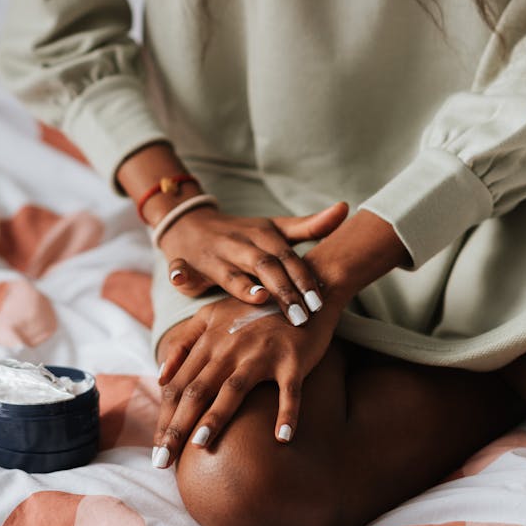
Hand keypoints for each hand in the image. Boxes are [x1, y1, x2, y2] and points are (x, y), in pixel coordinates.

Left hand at [152, 295, 339, 468]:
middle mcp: (230, 346)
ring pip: (234, 387)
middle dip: (177, 427)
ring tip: (200, 446)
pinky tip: (282, 438)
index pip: (179, 385)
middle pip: (197, 390)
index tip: (156, 448)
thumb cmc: (254, 310)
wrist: (300, 291)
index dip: (165, 417)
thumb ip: (185, 342)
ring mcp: (261, 352)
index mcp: (210, 340)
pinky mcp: (292, 358)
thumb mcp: (213, 316)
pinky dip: (287, 413)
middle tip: (163, 462)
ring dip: (217, 417)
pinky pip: (289, 390)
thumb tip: (160, 377)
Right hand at [159, 201, 348, 325]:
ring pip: (228, 271)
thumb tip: (345, 208)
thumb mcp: (275, 228)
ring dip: (243, 287)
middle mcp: (238, 243)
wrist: (190, 224)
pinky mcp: (186, 265)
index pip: (287, 256)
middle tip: (301, 317)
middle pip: (264, 266)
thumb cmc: (243, 235)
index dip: (303, 277)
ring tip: (261, 300)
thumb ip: (309, 226)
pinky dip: (180, 274)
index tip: (320, 300)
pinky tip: (181, 281)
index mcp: (262, 235)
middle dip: (283, 290)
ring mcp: (212, 255)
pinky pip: (180, 269)